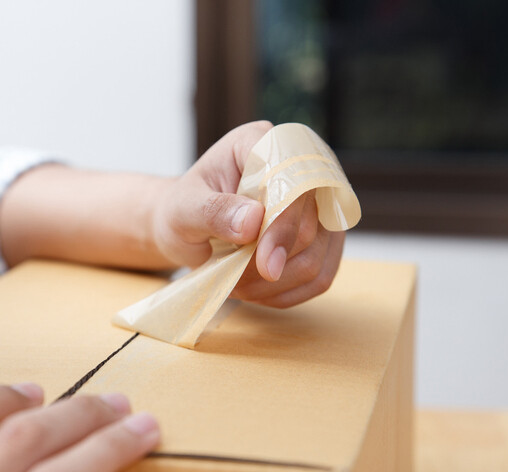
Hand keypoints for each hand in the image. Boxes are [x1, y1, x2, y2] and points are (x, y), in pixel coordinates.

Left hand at [152, 121, 344, 307]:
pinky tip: (257, 290)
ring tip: (237, 284)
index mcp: (262, 142)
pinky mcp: (324, 238)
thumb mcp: (183, 208)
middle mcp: (301, 166)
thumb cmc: (183, 209)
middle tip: (231, 276)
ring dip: (274, 285)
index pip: (293, 183)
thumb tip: (253, 221)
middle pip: (310, 228)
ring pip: (317, 259)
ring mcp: (318, 204)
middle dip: (268, 264)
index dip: (282, 226)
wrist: (188, 225)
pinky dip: (286, 294)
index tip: (265, 266)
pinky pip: (320, 277)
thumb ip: (214, 211)